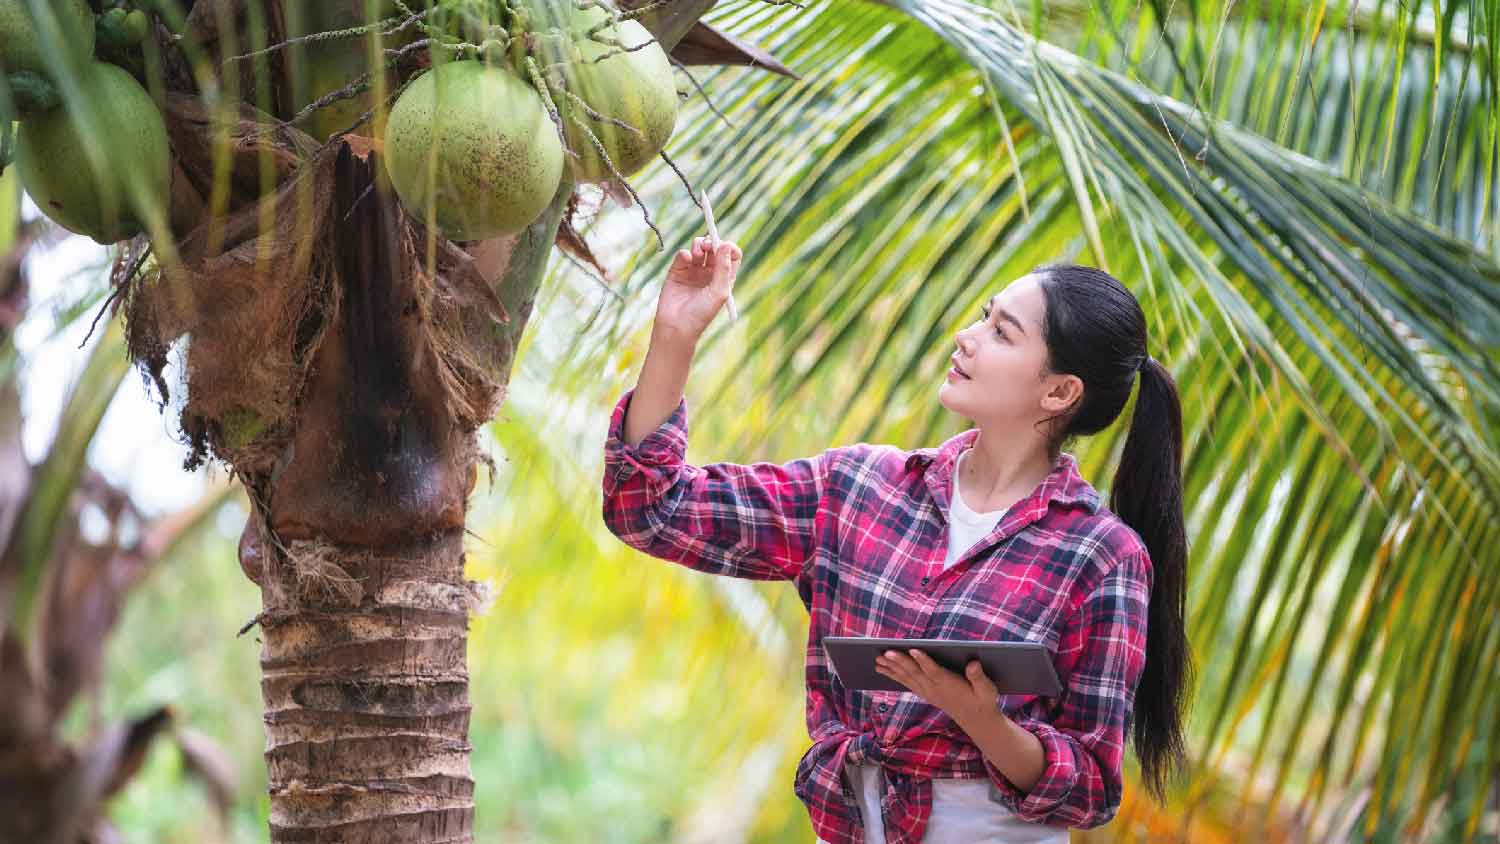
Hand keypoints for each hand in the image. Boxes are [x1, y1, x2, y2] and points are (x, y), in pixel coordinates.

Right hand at [654, 236, 740, 343]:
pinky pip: (682, 255)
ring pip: (698, 248)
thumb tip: (726, 245)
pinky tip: (686, 260)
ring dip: (698, 245)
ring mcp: (693, 271)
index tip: (722, 246)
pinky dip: (684, 253)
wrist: (677, 326)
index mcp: (724, 278)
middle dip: (711, 242)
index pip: (731, 255)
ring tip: (696, 254)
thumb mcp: (719, 292)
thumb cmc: (701, 314)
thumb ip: (723, 268)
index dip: (728, 247)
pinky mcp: (677, 271)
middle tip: (707, 245)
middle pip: (714, 248)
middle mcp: (709, 273)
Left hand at [875, 649, 1001, 727]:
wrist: (977, 720)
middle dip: (899, 662)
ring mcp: (928, 691)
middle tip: (885, 653)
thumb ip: (978, 677)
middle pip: (915, 673)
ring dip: (891, 668)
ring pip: (907, 677)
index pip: (934, 671)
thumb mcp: (987, 689)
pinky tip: (883, 668)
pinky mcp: (925, 693)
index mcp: (949, 684)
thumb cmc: (983, 700)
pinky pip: (906, 683)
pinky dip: (894, 675)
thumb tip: (973, 664)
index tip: (913, 650)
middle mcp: (935, 688)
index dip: (923, 661)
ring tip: (877, 659)